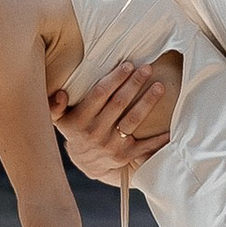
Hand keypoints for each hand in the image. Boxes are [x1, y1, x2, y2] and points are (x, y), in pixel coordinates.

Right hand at [52, 51, 179, 184]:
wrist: (85, 162)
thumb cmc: (75, 130)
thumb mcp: (59, 119)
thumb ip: (55, 105)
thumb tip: (60, 93)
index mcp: (80, 120)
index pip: (99, 94)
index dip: (115, 79)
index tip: (128, 64)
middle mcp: (95, 132)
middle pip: (119, 104)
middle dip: (134, 84)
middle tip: (147, 68)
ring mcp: (111, 145)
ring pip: (132, 121)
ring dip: (148, 102)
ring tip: (160, 86)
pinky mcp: (125, 156)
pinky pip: (144, 146)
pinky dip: (158, 138)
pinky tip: (170, 126)